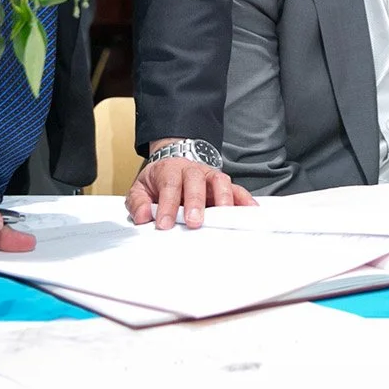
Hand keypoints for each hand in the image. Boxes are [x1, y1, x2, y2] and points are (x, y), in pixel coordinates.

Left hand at [126, 155, 255, 229]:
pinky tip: (250, 210)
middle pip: (196, 180)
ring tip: (225, 217)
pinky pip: (236, 189)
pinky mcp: (222, 186)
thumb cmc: (158, 181)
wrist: (172, 164)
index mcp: (169, 170)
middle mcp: (192, 170)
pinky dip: (244, 199)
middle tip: (193, 221)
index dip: (168, 205)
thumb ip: (138, 203)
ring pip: (220, 181)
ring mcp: (209, 176)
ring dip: (223, 198)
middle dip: (196, 201)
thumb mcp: (140, 188)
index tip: (164, 224)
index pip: (169, 185)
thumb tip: (143, 217)